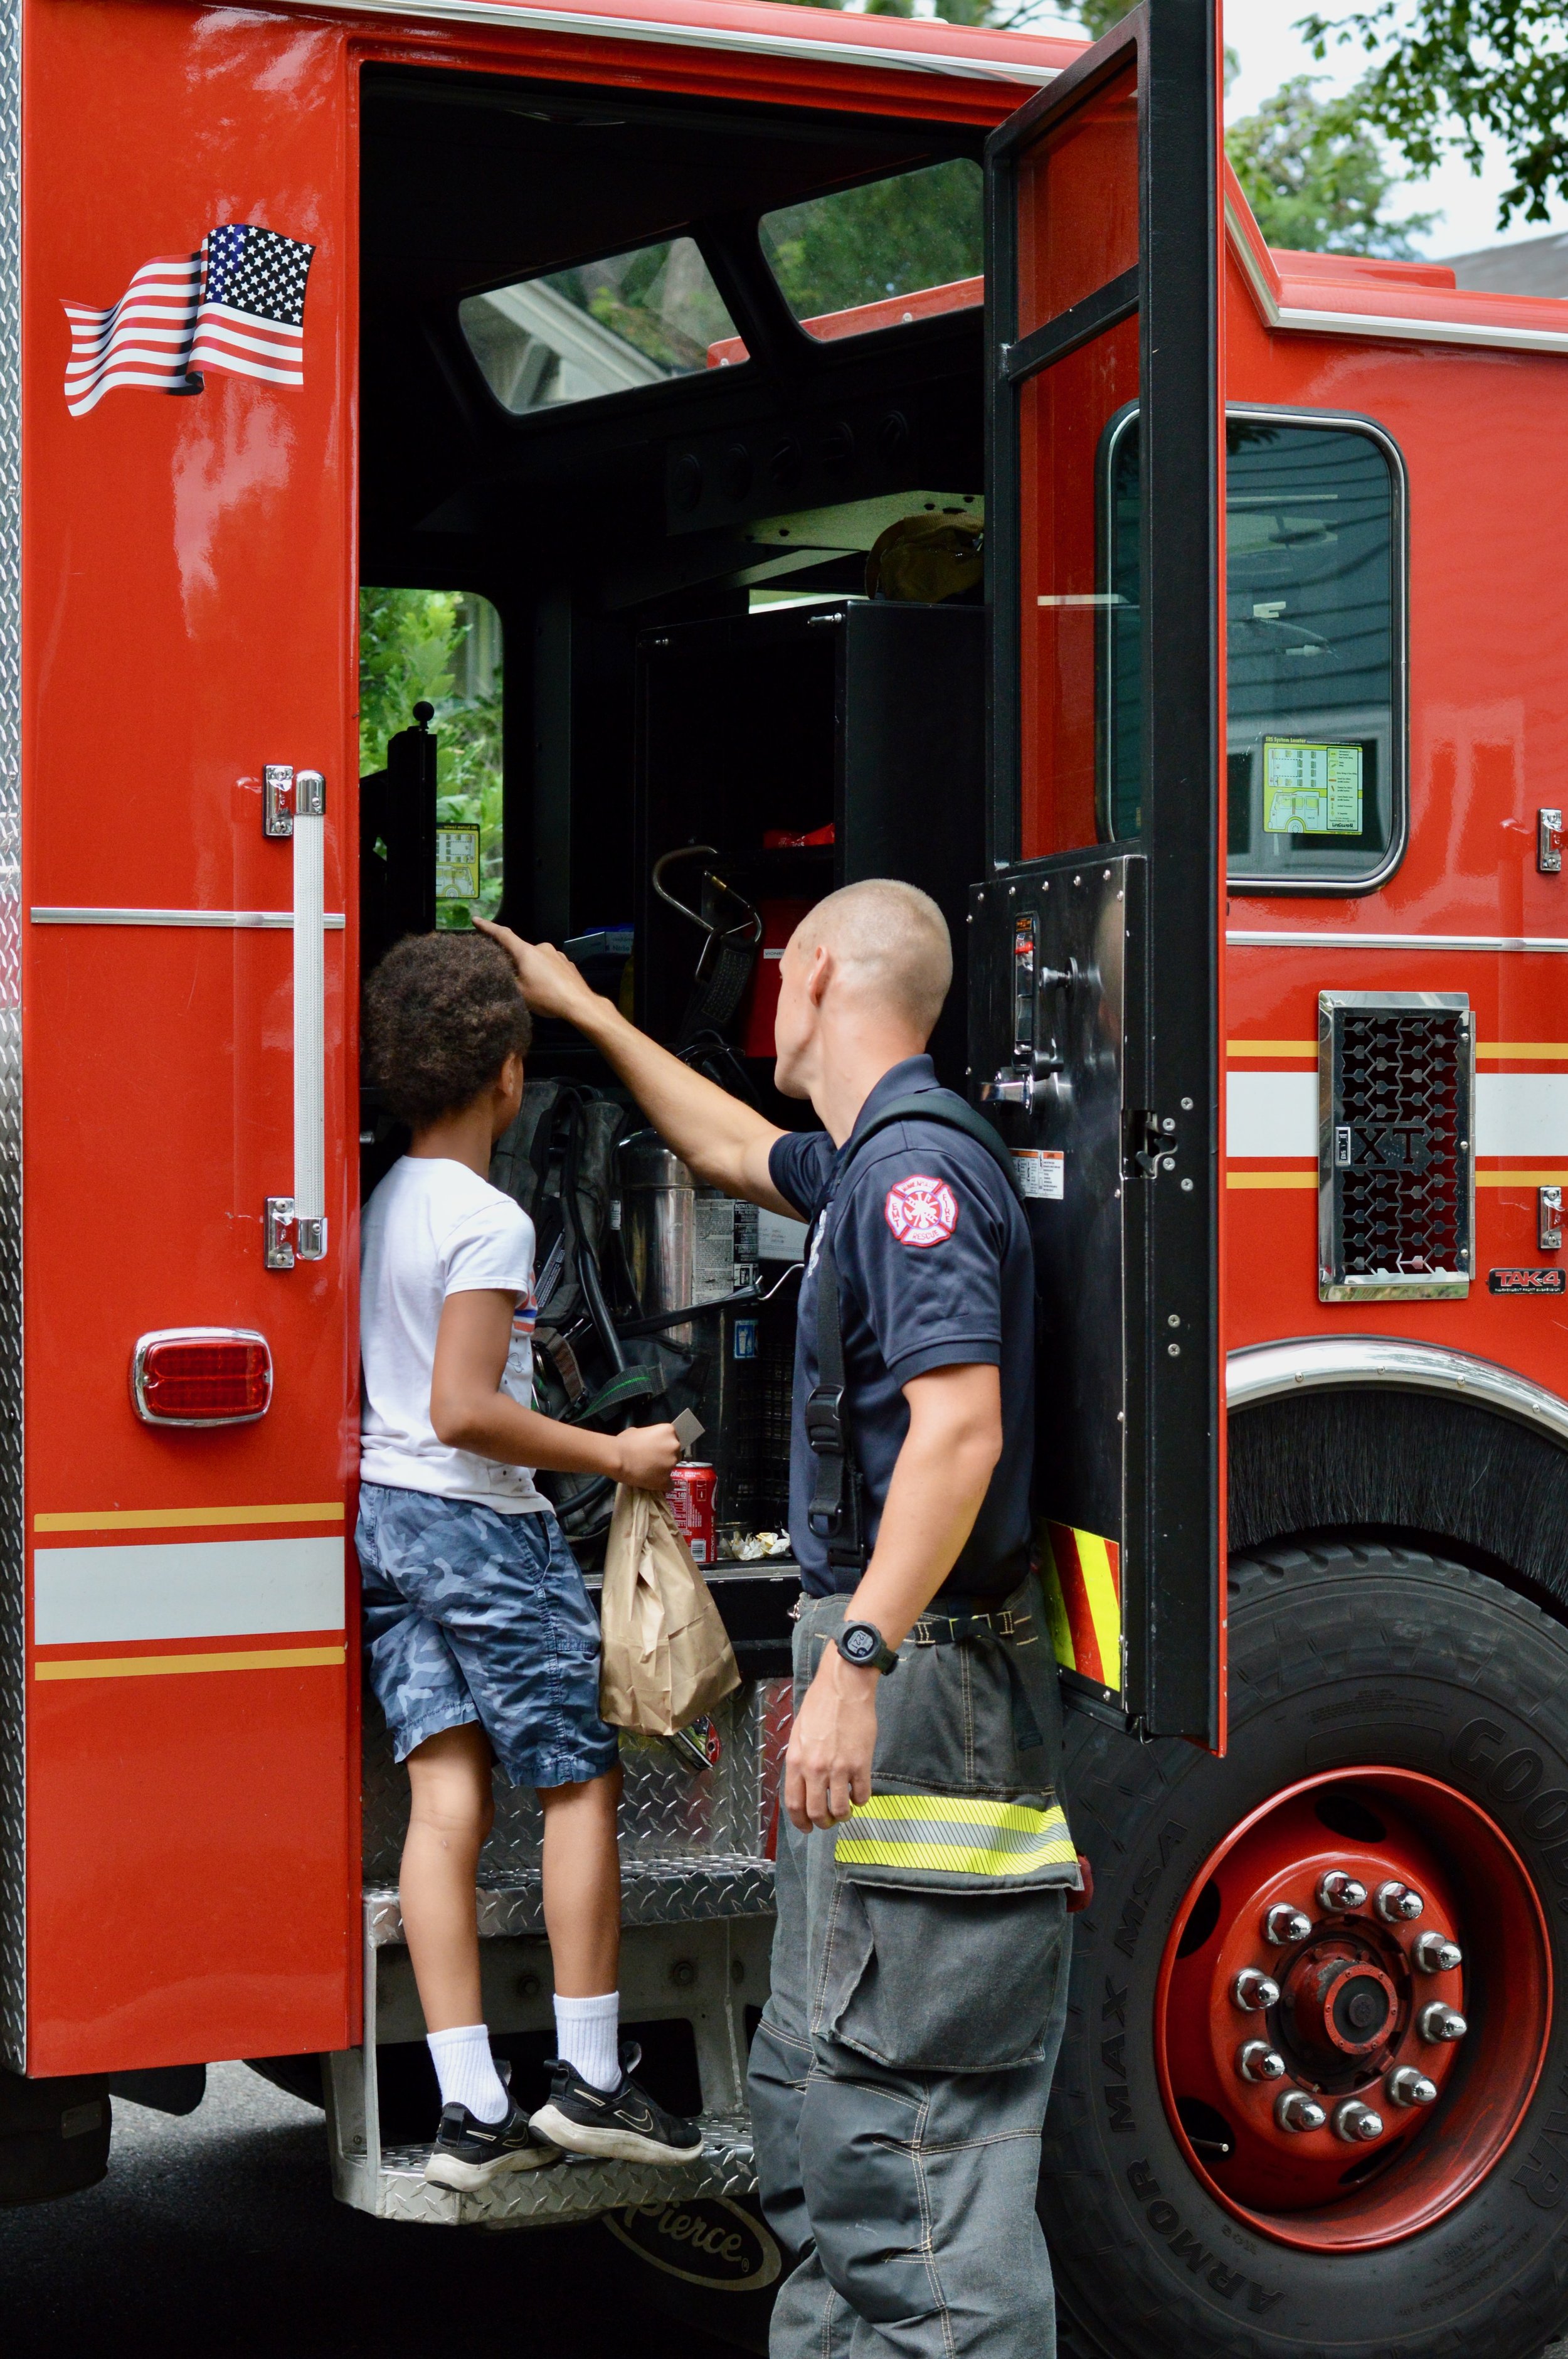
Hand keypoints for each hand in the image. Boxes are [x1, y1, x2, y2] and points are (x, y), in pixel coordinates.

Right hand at [473, 920, 600, 1027]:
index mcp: (526, 952)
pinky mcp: (568, 964)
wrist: (579, 1003)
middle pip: (522, 950)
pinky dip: (546, 973)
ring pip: (538, 959)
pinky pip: (551, 966)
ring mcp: (557, 955)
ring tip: (534, 987)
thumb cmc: (546, 997)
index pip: (503, 935)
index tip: (476, 920)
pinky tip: (548, 988)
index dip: (488, 927)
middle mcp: (542, 948)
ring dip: (532, 969)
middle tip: (512, 977)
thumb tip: (502, 974)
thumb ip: (507, 980)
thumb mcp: (519, 992)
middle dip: (516, 961)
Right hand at [613, 1422, 680, 1492]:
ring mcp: (671, 1464)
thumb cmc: (624, 1442)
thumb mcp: (638, 1431)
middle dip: (666, 1458)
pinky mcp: (666, 1480)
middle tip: (652, 1461)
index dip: (664, 1447)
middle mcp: (674, 1446)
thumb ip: (649, 1436)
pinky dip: (662, 1484)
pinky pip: (669, 1484)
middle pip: (675, 1454)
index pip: (673, 1440)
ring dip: (663, 1471)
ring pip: (672, 1469)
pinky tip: (653, 1483)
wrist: (617, 1457)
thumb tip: (648, 1441)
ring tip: (648, 1472)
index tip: (655, 1451)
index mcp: (669, 1431)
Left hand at [784, 1646, 878, 1831]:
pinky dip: (861, 1800)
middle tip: (829, 1821)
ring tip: (845, 1810)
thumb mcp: (799, 1733)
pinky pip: (862, 1795)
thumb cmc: (820, 1705)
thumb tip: (803, 1783)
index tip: (807, 1827)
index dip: (800, 1821)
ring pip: (840, 1809)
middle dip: (823, 1823)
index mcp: (796, 1761)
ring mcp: (839, 1768)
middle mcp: (815, 1769)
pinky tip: (859, 1794)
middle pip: (816, 1812)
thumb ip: (800, 1760)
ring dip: (843, 1815)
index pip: (794, 1803)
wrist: (844, 1687)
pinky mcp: (861, 1764)